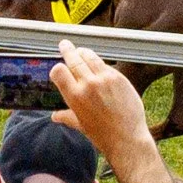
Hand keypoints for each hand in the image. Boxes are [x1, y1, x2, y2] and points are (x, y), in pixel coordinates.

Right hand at [49, 39, 154, 176]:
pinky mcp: (119, 77)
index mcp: (75, 96)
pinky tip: (98, 65)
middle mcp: (88, 84)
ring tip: (81, 51)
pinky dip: (99, 64)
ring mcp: (104, 79)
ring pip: (90, 57)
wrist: (127, 138)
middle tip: (64, 44)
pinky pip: (105, 65)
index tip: (58, 68)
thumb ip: (67, 117)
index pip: (59, 71)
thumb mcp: (80, 125)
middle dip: (68, 50)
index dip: (57, 68)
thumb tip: (55, 116)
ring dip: (84, 52)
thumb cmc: (102, 135)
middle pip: (74, 59)